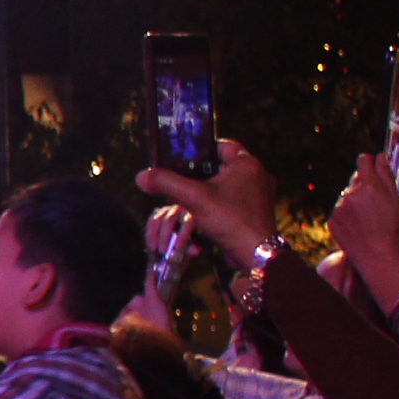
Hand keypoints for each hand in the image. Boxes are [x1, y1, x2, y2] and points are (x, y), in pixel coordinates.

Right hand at [136, 138, 279, 270]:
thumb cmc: (231, 221)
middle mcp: (256, 175)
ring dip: (204, 188)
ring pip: (224, 183)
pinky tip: (199, 212)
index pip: (221, 144)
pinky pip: (230, 199)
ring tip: (184, 196)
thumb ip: (167, 183)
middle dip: (197, 172)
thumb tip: (142, 176)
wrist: (256, 254)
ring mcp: (257, 194)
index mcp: (247, 164)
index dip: (200, 148)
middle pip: (220, 165)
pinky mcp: (253, 211)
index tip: (181, 156)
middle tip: (177, 177)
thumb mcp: (194, 198)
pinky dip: (214, 202)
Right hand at [143, 203, 192, 286]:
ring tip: (155, 250)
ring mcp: (165, 210)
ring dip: (155, 237)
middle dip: (164, 236)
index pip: (187, 223)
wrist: (171, 241)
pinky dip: (150, 236)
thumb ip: (190, 248)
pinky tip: (152, 247)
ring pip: (157, 221)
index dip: (182, 235)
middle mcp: (178, 210)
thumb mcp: (187, 247)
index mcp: (189, 217)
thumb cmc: (181, 243)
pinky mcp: (155, 213)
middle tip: (163, 251)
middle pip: (169, 220)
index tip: (177, 248)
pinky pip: (151, 224)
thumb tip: (196, 250)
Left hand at [327, 152, 398, 302]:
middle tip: (378, 202)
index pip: (364, 160)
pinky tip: (360, 227)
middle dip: (365, 185)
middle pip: (356, 179)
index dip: (370, 162)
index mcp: (369, 185)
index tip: (375, 166)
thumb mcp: (398, 200)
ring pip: (347, 196)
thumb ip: (387, 175)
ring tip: (370, 218)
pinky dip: (348, 215)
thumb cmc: (395, 230)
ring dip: (356, 200)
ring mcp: (338, 208)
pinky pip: (340, 211)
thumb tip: (380, 156)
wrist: (379, 260)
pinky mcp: (332, 221)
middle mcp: (350, 193)